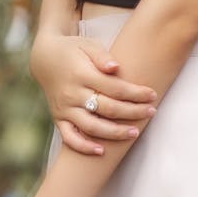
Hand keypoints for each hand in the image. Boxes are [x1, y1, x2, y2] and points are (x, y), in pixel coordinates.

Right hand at [30, 33, 157, 154]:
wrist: (45, 58)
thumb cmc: (73, 50)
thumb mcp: (88, 45)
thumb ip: (102, 56)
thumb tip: (115, 68)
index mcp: (82, 74)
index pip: (114, 88)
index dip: (135, 93)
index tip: (152, 95)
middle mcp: (72, 94)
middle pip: (107, 108)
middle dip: (132, 112)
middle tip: (151, 112)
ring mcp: (64, 109)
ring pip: (91, 126)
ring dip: (114, 133)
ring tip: (134, 133)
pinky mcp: (58, 118)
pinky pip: (69, 137)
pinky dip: (83, 147)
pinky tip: (101, 151)